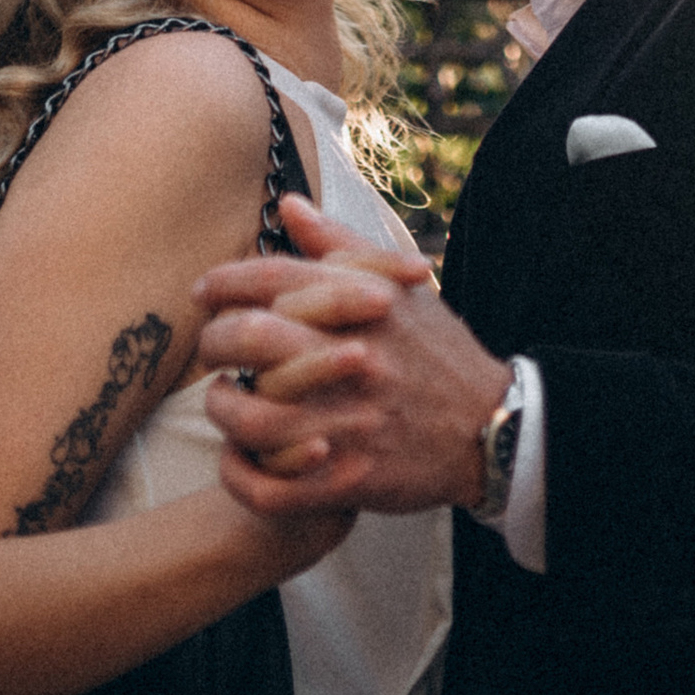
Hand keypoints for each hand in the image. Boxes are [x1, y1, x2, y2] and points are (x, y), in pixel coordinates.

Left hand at [195, 200, 509, 517]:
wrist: (491, 427)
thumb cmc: (436, 352)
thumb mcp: (401, 287)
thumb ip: (339, 244)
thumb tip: (288, 205)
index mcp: (364, 304)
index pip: (275, 279)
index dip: (226, 281)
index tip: (203, 291)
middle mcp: (355, 358)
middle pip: (253, 338)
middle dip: (214, 340)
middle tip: (210, 346)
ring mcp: (351, 422)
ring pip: (252, 418)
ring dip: (221, 410)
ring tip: (223, 401)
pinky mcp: (350, 479)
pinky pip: (271, 488)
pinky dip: (239, 476)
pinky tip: (236, 458)